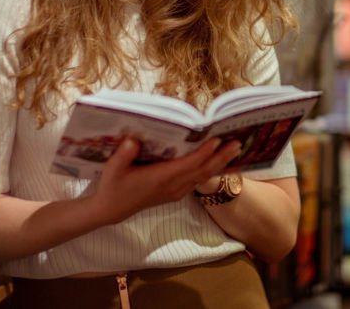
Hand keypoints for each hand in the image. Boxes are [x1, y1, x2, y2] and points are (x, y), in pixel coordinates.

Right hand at [87, 137, 241, 225]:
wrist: (111, 210)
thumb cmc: (112, 185)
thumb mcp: (113, 168)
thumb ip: (124, 154)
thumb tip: (133, 139)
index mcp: (160, 178)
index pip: (188, 164)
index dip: (204, 153)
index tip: (217, 139)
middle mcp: (173, 186)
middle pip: (203, 171)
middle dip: (221, 157)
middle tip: (238, 142)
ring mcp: (176, 191)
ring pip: (204, 176)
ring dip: (220, 163)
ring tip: (235, 149)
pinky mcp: (175, 193)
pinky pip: (199, 181)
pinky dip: (212, 171)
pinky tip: (220, 162)